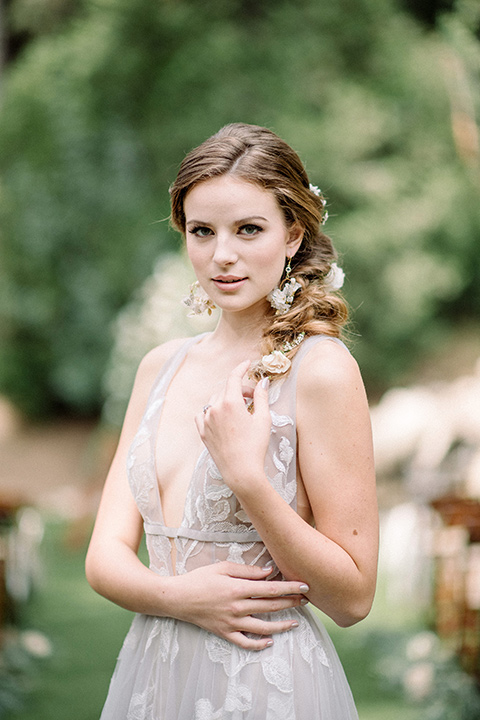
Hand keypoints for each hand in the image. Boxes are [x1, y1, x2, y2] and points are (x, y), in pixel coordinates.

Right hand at [167, 561, 307, 649]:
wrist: (176, 598)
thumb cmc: (199, 578)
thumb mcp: (222, 567)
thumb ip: (247, 570)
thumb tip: (269, 572)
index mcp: (238, 588)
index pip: (271, 589)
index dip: (290, 588)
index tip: (305, 586)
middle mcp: (237, 608)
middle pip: (271, 607)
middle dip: (291, 603)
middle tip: (306, 600)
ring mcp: (231, 623)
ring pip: (263, 628)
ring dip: (281, 625)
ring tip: (295, 622)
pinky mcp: (224, 633)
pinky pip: (245, 643)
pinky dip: (259, 644)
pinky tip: (270, 640)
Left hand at [195, 360, 270, 490]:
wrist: (241, 472)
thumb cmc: (255, 446)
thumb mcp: (263, 419)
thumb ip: (261, 397)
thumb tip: (263, 382)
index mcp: (230, 403)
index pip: (234, 378)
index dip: (241, 368)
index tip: (247, 363)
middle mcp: (214, 409)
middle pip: (226, 389)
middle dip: (240, 389)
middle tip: (253, 398)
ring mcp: (206, 421)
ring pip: (214, 401)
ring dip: (227, 399)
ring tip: (240, 409)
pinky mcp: (202, 432)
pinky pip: (203, 414)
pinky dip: (212, 411)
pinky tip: (222, 417)